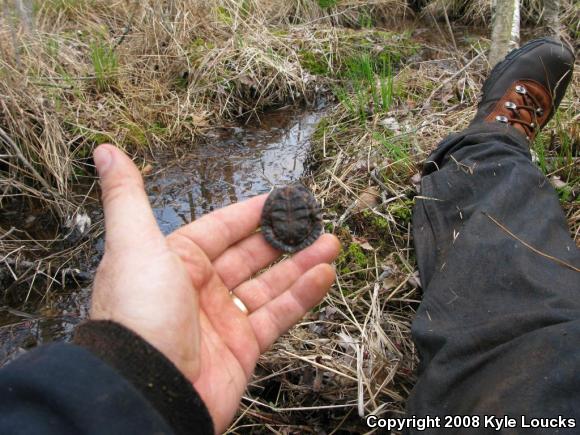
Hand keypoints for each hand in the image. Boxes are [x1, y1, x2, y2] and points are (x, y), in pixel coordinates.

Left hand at [90, 144, 340, 431]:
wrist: (145, 391)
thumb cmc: (136, 314)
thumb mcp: (133, 244)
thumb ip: (127, 196)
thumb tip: (106, 151)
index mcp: (177, 261)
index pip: (222, 228)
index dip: (252, 212)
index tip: (282, 198)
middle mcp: (201, 288)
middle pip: (251, 255)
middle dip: (284, 237)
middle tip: (314, 221)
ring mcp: (223, 319)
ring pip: (270, 284)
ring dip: (301, 264)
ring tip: (330, 243)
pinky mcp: (243, 348)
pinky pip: (278, 316)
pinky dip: (302, 296)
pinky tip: (323, 276)